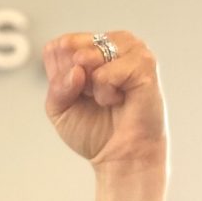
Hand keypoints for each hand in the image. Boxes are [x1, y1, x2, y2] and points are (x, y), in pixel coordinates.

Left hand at [42, 31, 167, 172]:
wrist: (121, 157)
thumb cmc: (94, 131)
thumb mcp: (58, 109)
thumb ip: (57, 85)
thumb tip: (77, 68)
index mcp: (91, 49)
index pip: (58, 46)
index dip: (58, 75)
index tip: (76, 94)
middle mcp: (112, 43)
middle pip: (70, 46)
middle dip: (72, 79)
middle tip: (92, 97)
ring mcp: (131, 50)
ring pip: (88, 55)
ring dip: (89, 85)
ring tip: (107, 98)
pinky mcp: (144, 64)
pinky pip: (105, 73)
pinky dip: (105, 93)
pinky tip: (120, 100)